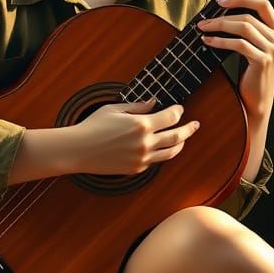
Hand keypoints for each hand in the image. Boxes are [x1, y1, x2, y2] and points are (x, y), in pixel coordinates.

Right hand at [69, 96, 199, 175]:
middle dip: (189, 129)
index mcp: (141, 124)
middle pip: (177, 136)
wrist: (78, 150)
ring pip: (171, 152)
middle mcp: (145, 143)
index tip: (180, 108)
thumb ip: (137, 106)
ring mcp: (142, 158)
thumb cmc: (93, 126)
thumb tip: (154, 103)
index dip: (178, 111)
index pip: (170, 117)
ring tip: (184, 139)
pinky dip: (162, 153)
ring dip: (180, 144)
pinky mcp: (136, 169)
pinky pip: (155, 161)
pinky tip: (163, 148)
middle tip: (195, 124)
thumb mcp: (114, 109)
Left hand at [196, 0, 273, 119]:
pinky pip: (238, 44)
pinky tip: (208, 42)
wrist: (258, 102)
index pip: (264, 4)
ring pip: (244, 27)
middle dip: (223, 17)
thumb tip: (222, 14)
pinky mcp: (262, 61)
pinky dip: (220, 41)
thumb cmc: (252, 75)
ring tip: (204, 29)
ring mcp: (273, 50)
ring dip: (219, 26)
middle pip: (249, 16)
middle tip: (204, 21)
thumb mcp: (254, 49)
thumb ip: (248, 32)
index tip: (221, 2)